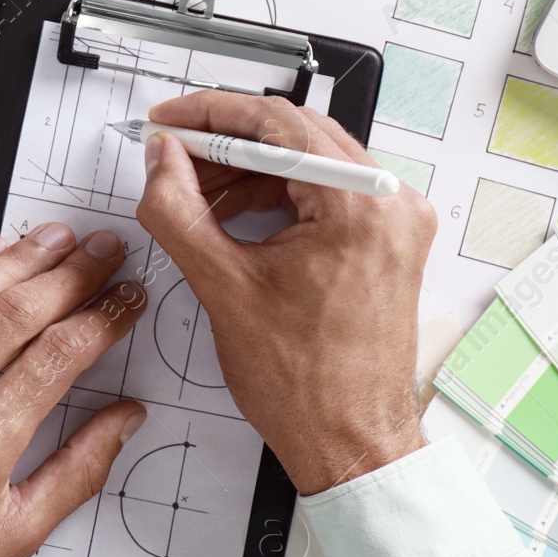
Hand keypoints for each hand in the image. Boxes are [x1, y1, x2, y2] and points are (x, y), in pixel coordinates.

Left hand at [0, 224, 146, 556]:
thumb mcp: (13, 538)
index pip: (59, 355)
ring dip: (15, 261)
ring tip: (54, 239)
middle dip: (70, 274)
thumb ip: (77, 471)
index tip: (127, 299)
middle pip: (17, 313)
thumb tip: (123, 420)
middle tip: (104, 251)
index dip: (103, 316)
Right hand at [135, 91, 435, 494]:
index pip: (277, 124)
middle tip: (173, 156)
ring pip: (310, 165)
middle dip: (227, 142)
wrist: (351, 441)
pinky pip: (328, 195)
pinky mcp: (388, 243)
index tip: (170, 121)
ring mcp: (395, 223)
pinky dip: (279, 198)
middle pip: (296, 137)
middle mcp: (391, 204)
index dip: (210, 115)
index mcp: (359, 207)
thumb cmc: (308, 386)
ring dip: (250, 171)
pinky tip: (234, 216)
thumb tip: (162, 163)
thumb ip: (179, 211)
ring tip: (196, 194)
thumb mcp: (223, 287)